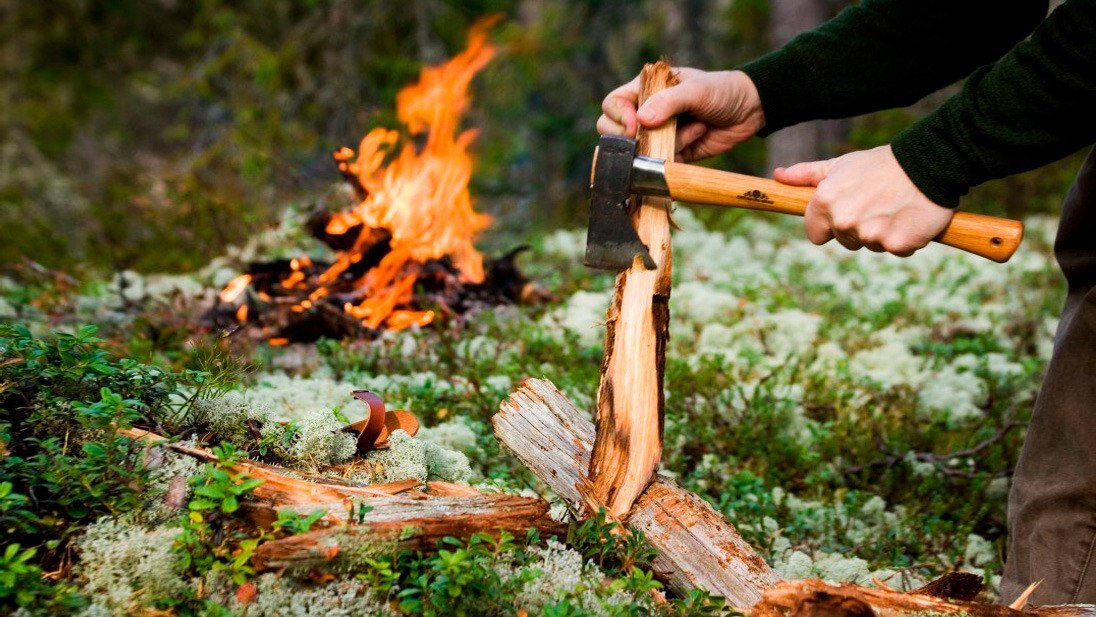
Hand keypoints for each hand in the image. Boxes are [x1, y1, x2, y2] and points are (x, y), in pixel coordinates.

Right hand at [597, 68, 764, 160]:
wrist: (751, 110)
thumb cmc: (722, 91)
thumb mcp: (695, 90)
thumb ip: (668, 102)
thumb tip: (640, 121)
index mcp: (646, 90)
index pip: (613, 104)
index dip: (618, 117)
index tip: (637, 126)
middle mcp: (647, 113)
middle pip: (615, 131)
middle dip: (634, 138)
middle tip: (657, 135)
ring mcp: (658, 135)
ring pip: (640, 152)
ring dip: (669, 143)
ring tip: (696, 127)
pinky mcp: (672, 153)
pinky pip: (661, 163)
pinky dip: (678, 154)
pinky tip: (699, 136)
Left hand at [774, 145, 954, 256]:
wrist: (929, 162)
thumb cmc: (880, 164)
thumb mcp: (840, 165)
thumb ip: (807, 174)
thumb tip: (778, 175)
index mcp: (825, 202)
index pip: (815, 234)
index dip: (830, 225)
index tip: (847, 211)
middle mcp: (844, 220)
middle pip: (844, 241)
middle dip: (859, 227)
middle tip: (877, 203)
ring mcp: (870, 234)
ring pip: (870, 246)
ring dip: (882, 232)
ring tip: (894, 207)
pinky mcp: (897, 244)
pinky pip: (896, 250)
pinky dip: (905, 238)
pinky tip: (910, 216)